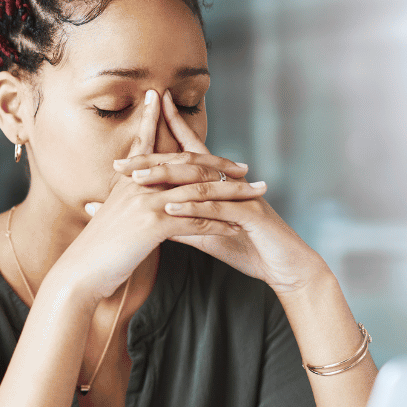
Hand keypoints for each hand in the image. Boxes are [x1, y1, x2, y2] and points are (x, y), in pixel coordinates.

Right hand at [50, 91, 260, 301]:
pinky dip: (219, 223)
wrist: (79, 273)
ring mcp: (145, 202)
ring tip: (255, 195)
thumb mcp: (109, 219)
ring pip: (198, 191)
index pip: (149, 144)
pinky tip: (238, 226)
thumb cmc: (94, 251)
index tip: (182, 111)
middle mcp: (138, 185)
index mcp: (127, 181)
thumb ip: (123, 204)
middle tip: (245, 167)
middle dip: (219, 165)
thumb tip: (134, 200)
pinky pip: (195, 220)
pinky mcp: (153, 225)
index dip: (165, 125)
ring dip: (231, 194)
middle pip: (187, 166)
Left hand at [103, 91, 331, 293]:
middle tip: (121, 163)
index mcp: (217, 183)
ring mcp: (240, 195)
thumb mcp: (206, 233)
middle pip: (186, 163)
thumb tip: (151, 216)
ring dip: (166, 178)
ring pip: (198, 180)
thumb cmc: (247, 246)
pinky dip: (192, 207)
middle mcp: (229, 182)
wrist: (285, 267)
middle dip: (153, 159)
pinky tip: (169, 208)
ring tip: (137, 180)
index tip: (126, 146)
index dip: (163, 140)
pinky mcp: (250, 214)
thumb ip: (181, 221)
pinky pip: (217, 208)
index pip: (186, 155)